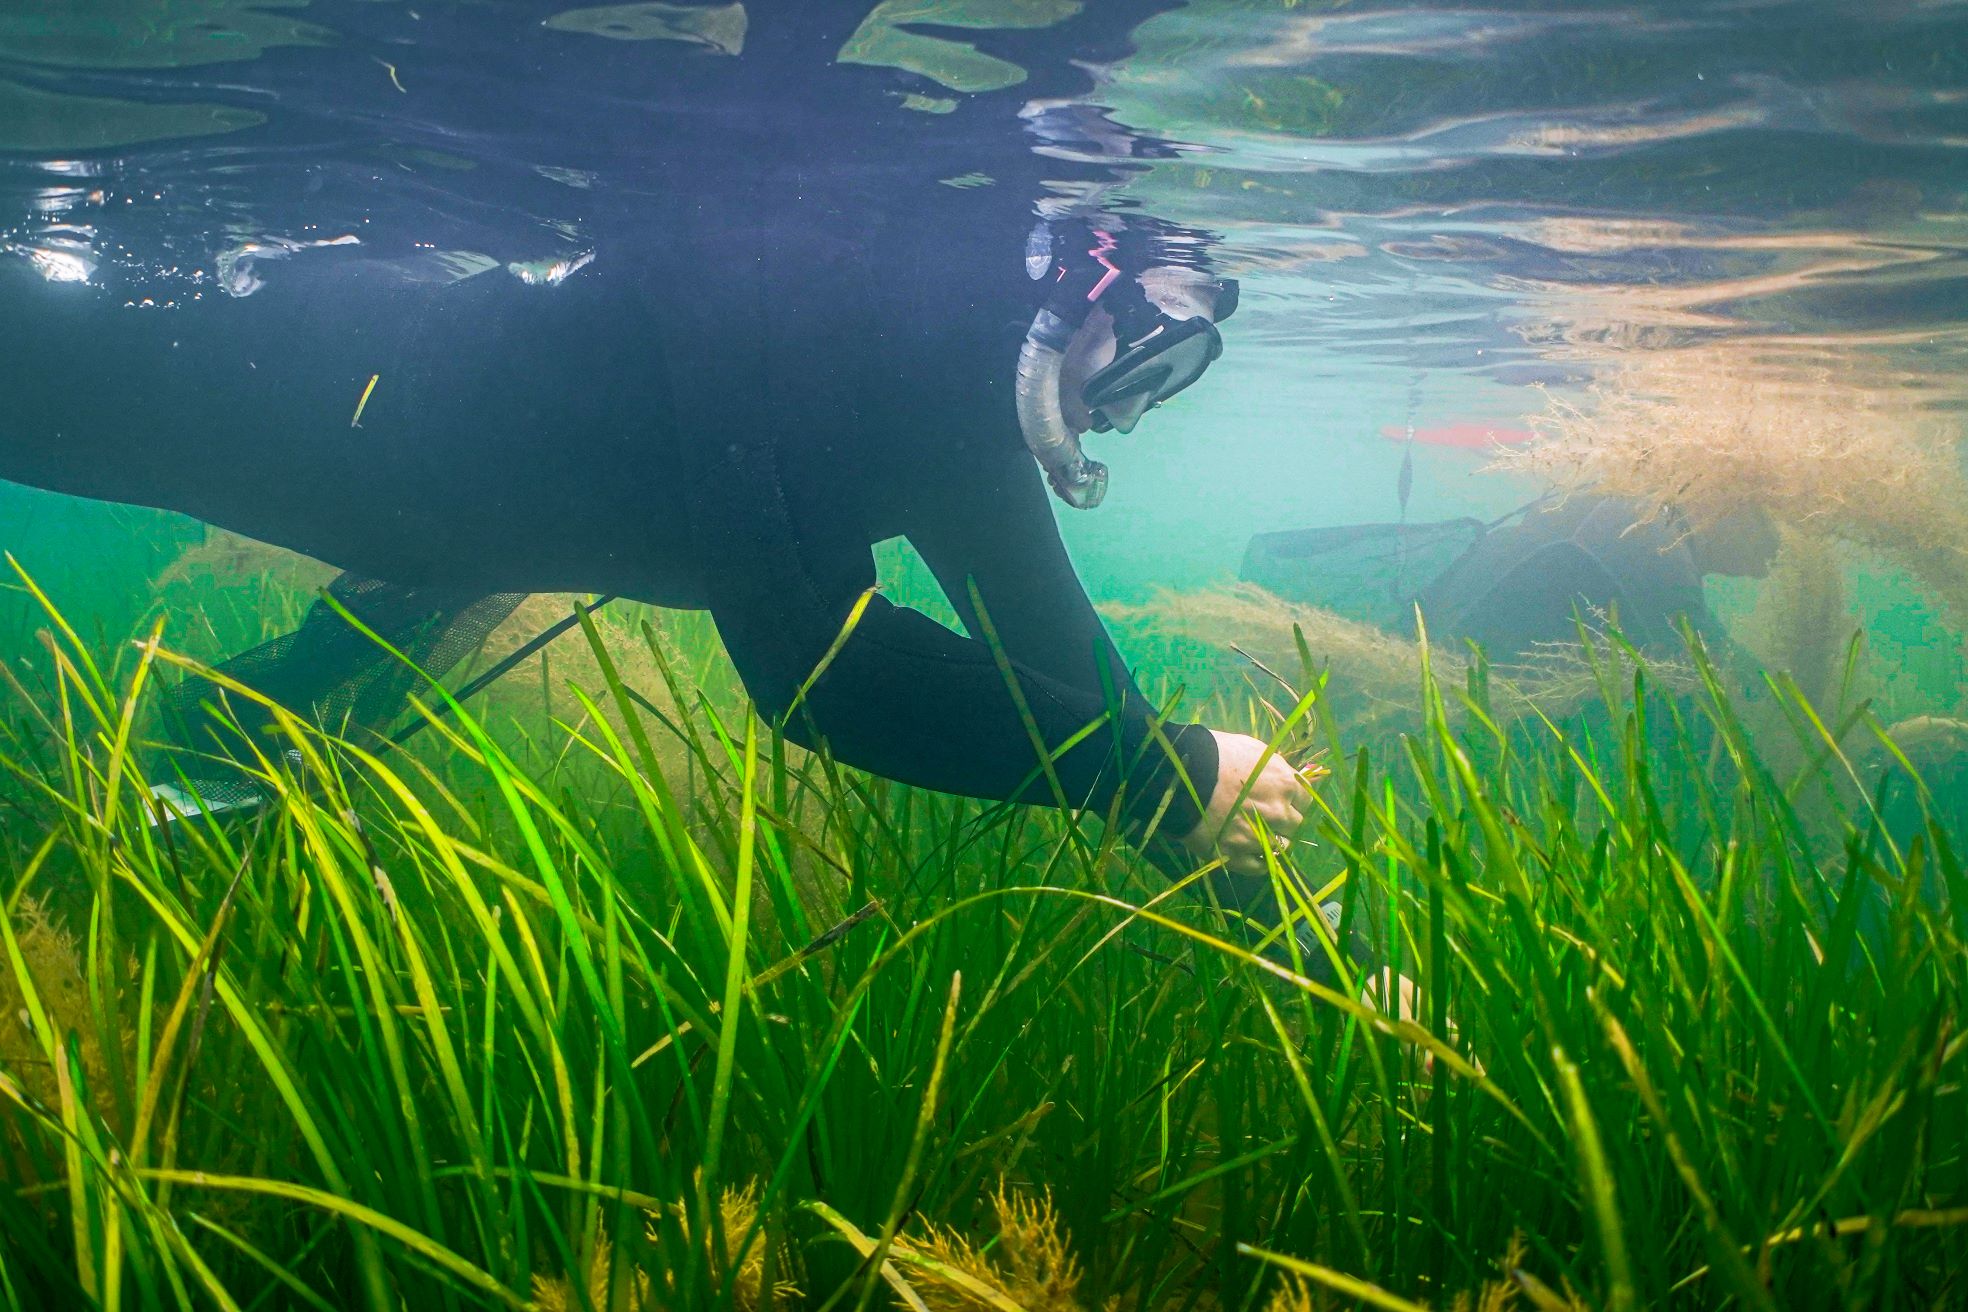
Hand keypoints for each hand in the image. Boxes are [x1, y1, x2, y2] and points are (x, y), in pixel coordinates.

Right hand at [1176, 730, 1312, 881]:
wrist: (1180, 774)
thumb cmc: (1215, 754)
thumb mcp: (1253, 749)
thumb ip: (1276, 767)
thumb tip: (1290, 776)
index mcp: (1285, 784)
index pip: (1306, 801)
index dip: (1296, 802)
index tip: (1286, 802)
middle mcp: (1278, 813)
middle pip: (1297, 827)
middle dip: (1288, 824)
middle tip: (1272, 820)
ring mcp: (1258, 836)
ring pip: (1280, 849)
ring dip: (1274, 843)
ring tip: (1259, 837)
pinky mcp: (1236, 855)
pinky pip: (1258, 867)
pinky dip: (1259, 862)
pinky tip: (1251, 854)